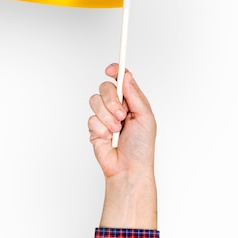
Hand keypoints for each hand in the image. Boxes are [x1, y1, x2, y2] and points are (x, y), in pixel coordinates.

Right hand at [88, 63, 155, 179]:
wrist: (129, 168)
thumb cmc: (141, 147)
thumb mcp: (145, 116)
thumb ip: (134, 95)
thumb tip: (126, 76)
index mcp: (131, 102)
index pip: (120, 80)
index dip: (115, 71)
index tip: (110, 70)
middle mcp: (117, 107)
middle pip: (105, 87)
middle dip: (112, 100)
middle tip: (122, 115)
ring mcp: (104, 117)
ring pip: (95, 101)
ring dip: (107, 117)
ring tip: (116, 130)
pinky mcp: (94, 128)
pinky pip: (91, 119)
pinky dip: (101, 128)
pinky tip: (109, 138)